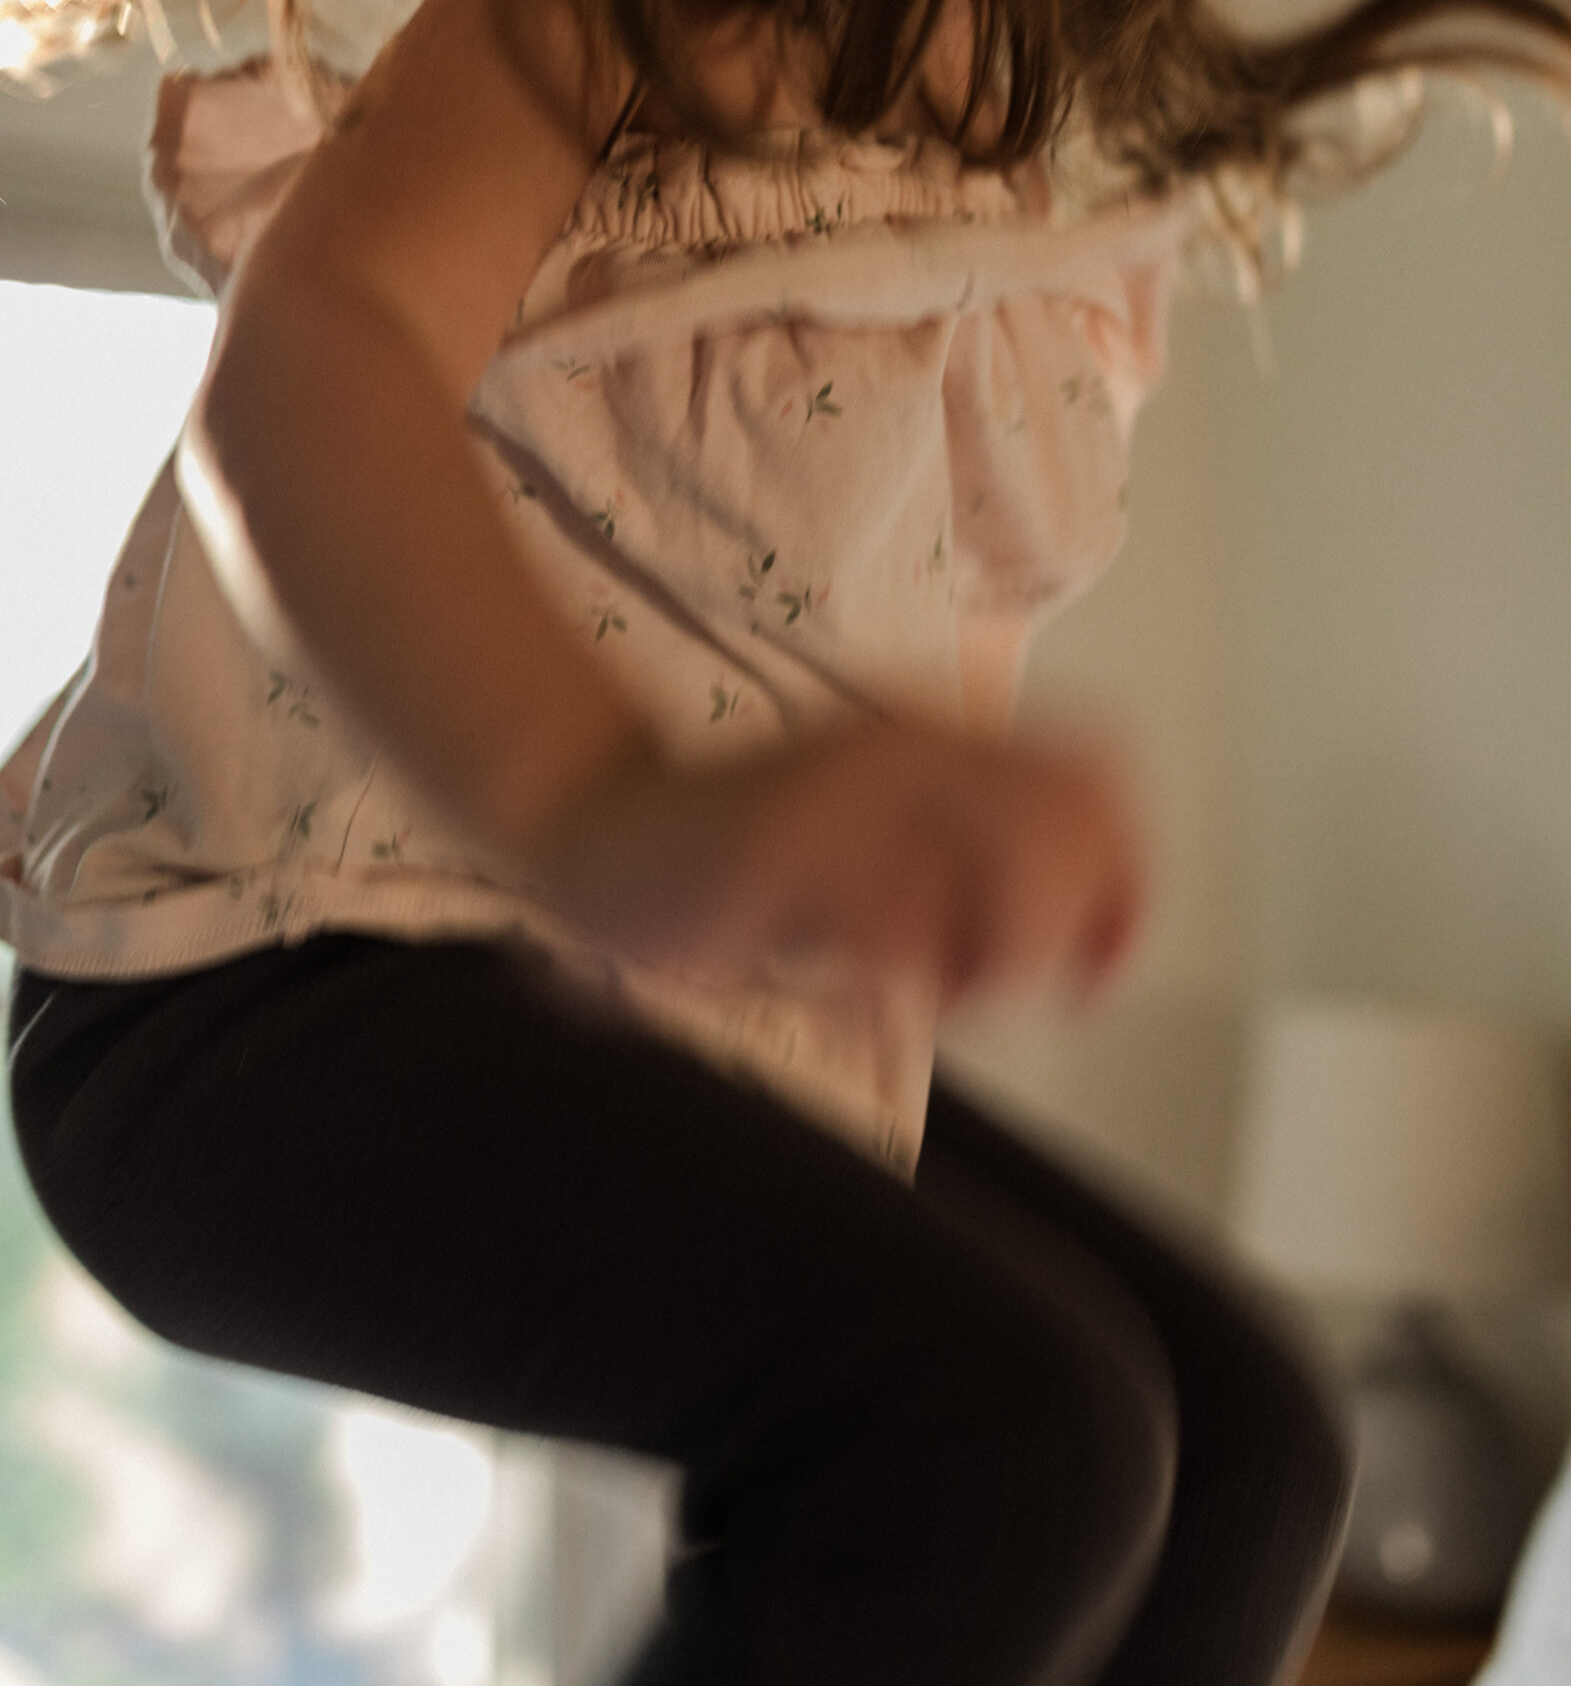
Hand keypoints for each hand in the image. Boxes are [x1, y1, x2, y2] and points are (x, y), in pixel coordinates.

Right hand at [533, 715, 1148, 1014]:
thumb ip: (985, 872)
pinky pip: (894, 927)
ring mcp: (849, 792)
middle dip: (1058, 932)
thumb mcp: (886, 849)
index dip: (1126, 883)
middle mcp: (910, 747)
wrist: (602, 833)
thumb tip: (1095, 938)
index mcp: (941, 739)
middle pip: (1071, 827)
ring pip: (1002, 883)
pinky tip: (847, 987)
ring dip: (985, 964)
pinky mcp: (788, 847)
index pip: (1097, 781)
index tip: (1099, 970)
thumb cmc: (753, 866)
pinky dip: (891, 981)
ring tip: (924, 988)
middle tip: (994, 985)